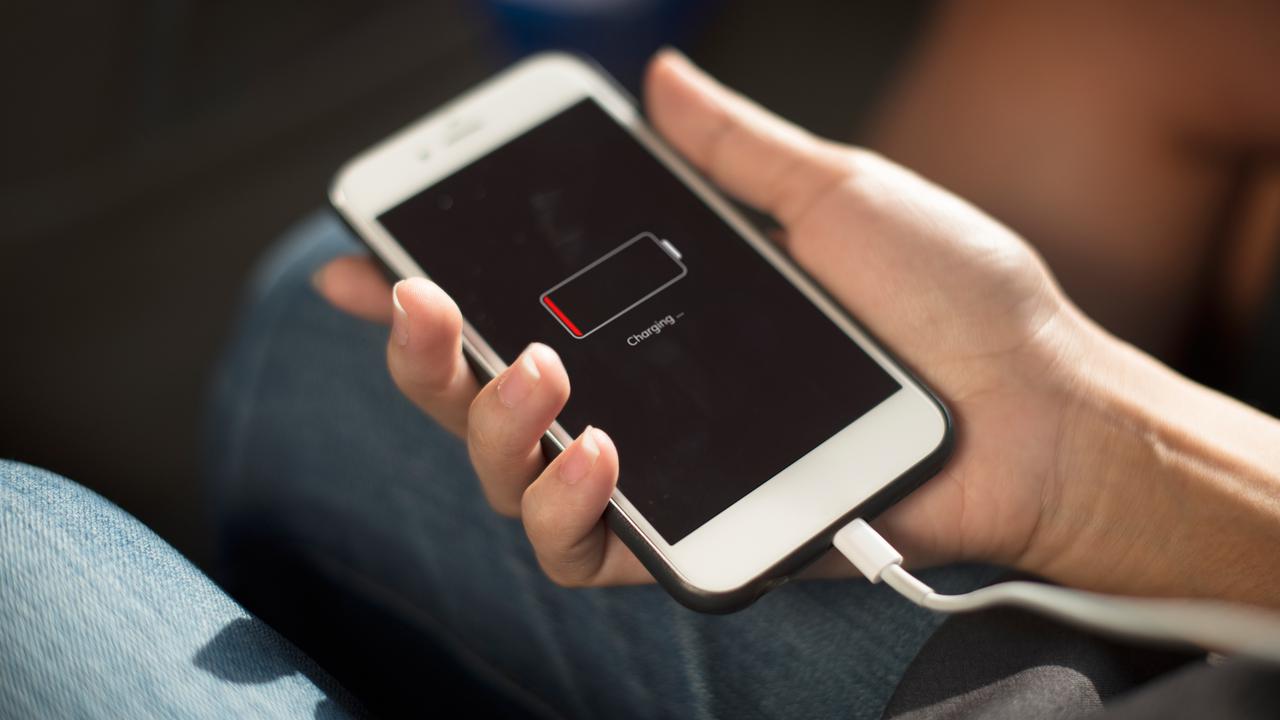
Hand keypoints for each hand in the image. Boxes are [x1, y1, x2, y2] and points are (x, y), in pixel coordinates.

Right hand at [314, 50, 1229, 594]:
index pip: (514, 305)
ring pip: (509, 478)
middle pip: (481, 396)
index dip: (428, 290)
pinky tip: (589, 449)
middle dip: (422, 352)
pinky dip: (562, 506)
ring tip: (530, 368)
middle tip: (418, 301)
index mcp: (656, 321)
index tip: (370, 256)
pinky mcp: (694, 537)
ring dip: (486, 423)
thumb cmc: (953, 304)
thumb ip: (735, 151)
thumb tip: (661, 79)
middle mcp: (640, 398)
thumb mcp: (834, 196)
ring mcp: (661, 474)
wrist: (1036, 408)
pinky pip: (584, 550)